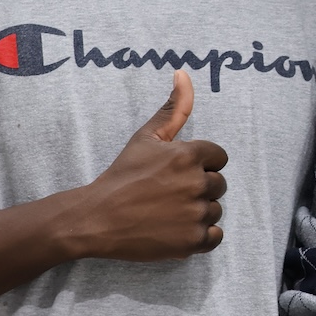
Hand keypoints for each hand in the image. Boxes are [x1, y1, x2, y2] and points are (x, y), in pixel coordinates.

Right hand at [75, 70, 227, 260]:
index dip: (201, 163)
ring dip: (198, 212)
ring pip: (215, 210)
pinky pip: (215, 236)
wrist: (97, 219)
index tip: (177, 172)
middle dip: (198, 188)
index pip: (219, 157)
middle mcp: (196, 183)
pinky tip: (178, 229)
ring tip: (168, 212)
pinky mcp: (192, 241)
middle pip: (218, 184)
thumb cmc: (122, 176)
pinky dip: (201, 236)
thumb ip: (174, 108)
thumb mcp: (146, 137)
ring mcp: (195, 214)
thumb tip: (184, 74)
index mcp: (189, 155)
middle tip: (168, 194)